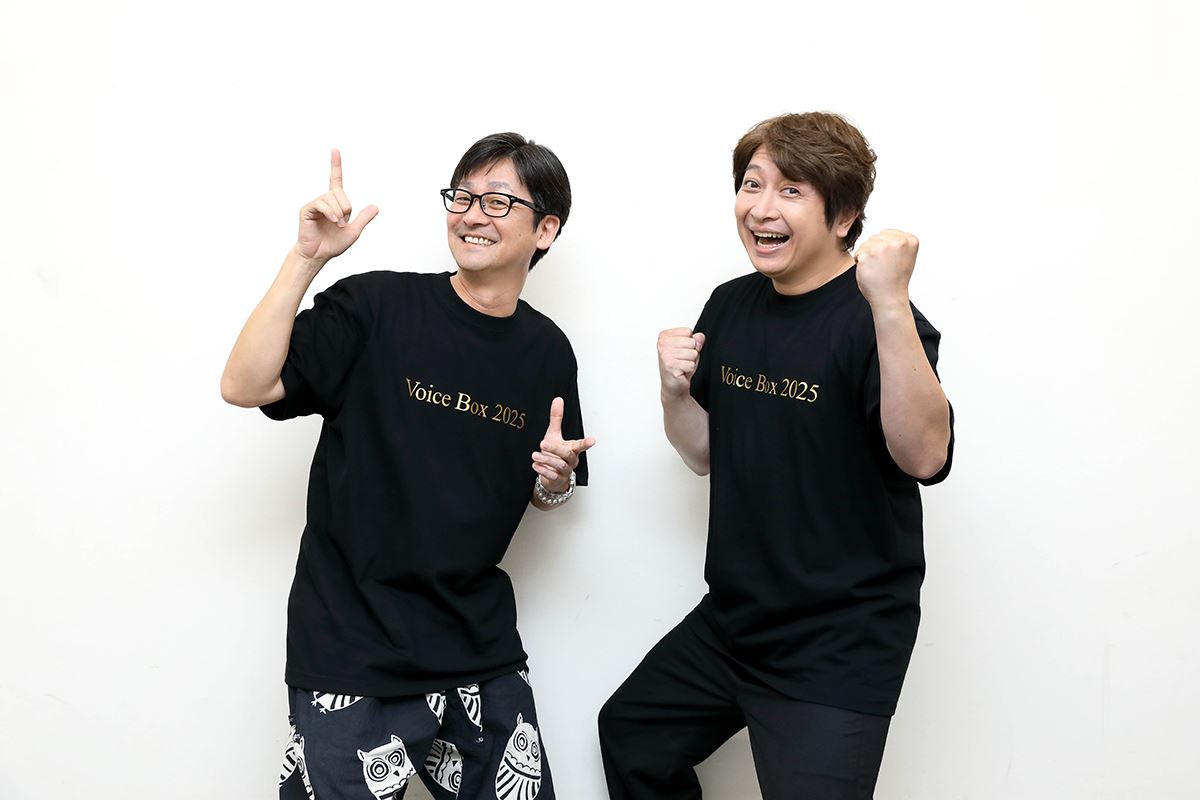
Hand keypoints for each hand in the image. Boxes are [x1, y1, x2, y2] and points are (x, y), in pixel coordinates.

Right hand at [295, 149, 379, 263]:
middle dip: (347, 208)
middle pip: (340, 192)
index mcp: (335, 203)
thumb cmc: (333, 244)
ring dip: (339, 213)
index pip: (335, 180)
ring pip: (332, 198)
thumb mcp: (354, 231)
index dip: (335, 165)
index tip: (334, 150)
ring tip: (336, 224)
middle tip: (342, 223)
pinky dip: (330, 212)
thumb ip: (363, 218)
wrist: (319, 255)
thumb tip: (376, 207)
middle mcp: (324, 200)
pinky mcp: (307, 209)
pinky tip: (333, 220)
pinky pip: (321, 203)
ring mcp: (315, 204)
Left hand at [531, 397, 594, 492]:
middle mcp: (570, 460)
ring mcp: (565, 471)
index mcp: (572, 449)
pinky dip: (543, 470)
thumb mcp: (554, 434)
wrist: (552, 475)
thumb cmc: (555, 453)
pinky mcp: (558, 479)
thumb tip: (558, 400)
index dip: (586, 443)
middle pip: (567, 454)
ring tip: (535, 455)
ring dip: (546, 460)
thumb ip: (556, 418)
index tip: (592, 441)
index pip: (580, 445)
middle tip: (543, 443)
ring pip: (559, 465)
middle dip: (555, 449)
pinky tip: (535, 465)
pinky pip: (552, 475)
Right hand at [658, 327, 705, 398]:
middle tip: (682, 360)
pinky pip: (691, 364)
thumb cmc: (679, 366)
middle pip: (691, 342)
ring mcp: (665, 355)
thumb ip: (696, 340)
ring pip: (693, 353)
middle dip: (691, 352)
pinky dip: (689, 369)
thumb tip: (699, 337)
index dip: (690, 343)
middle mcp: (662, 344)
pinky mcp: (670, 366)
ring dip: (691, 361)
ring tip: (682, 365)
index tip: (681, 351)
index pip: (688, 331)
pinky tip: (681, 371)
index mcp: (664, 336)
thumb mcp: (690, 348)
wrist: (673, 385)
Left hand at [854, 229, 918, 309]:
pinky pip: (858, 253)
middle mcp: (898, 241)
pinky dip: (860, 262)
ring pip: (866, 244)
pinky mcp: (868, 254)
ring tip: (878, 268)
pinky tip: (870, 271)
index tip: (892, 260)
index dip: (885, 247)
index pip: (887, 233)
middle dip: (875, 250)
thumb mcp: (905, 255)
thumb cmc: (896, 279)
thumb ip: (898, 241)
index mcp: (910, 240)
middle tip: (884, 266)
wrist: (889, 297)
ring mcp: (882, 247)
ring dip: (867, 255)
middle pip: (875, 237)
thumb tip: (884, 232)